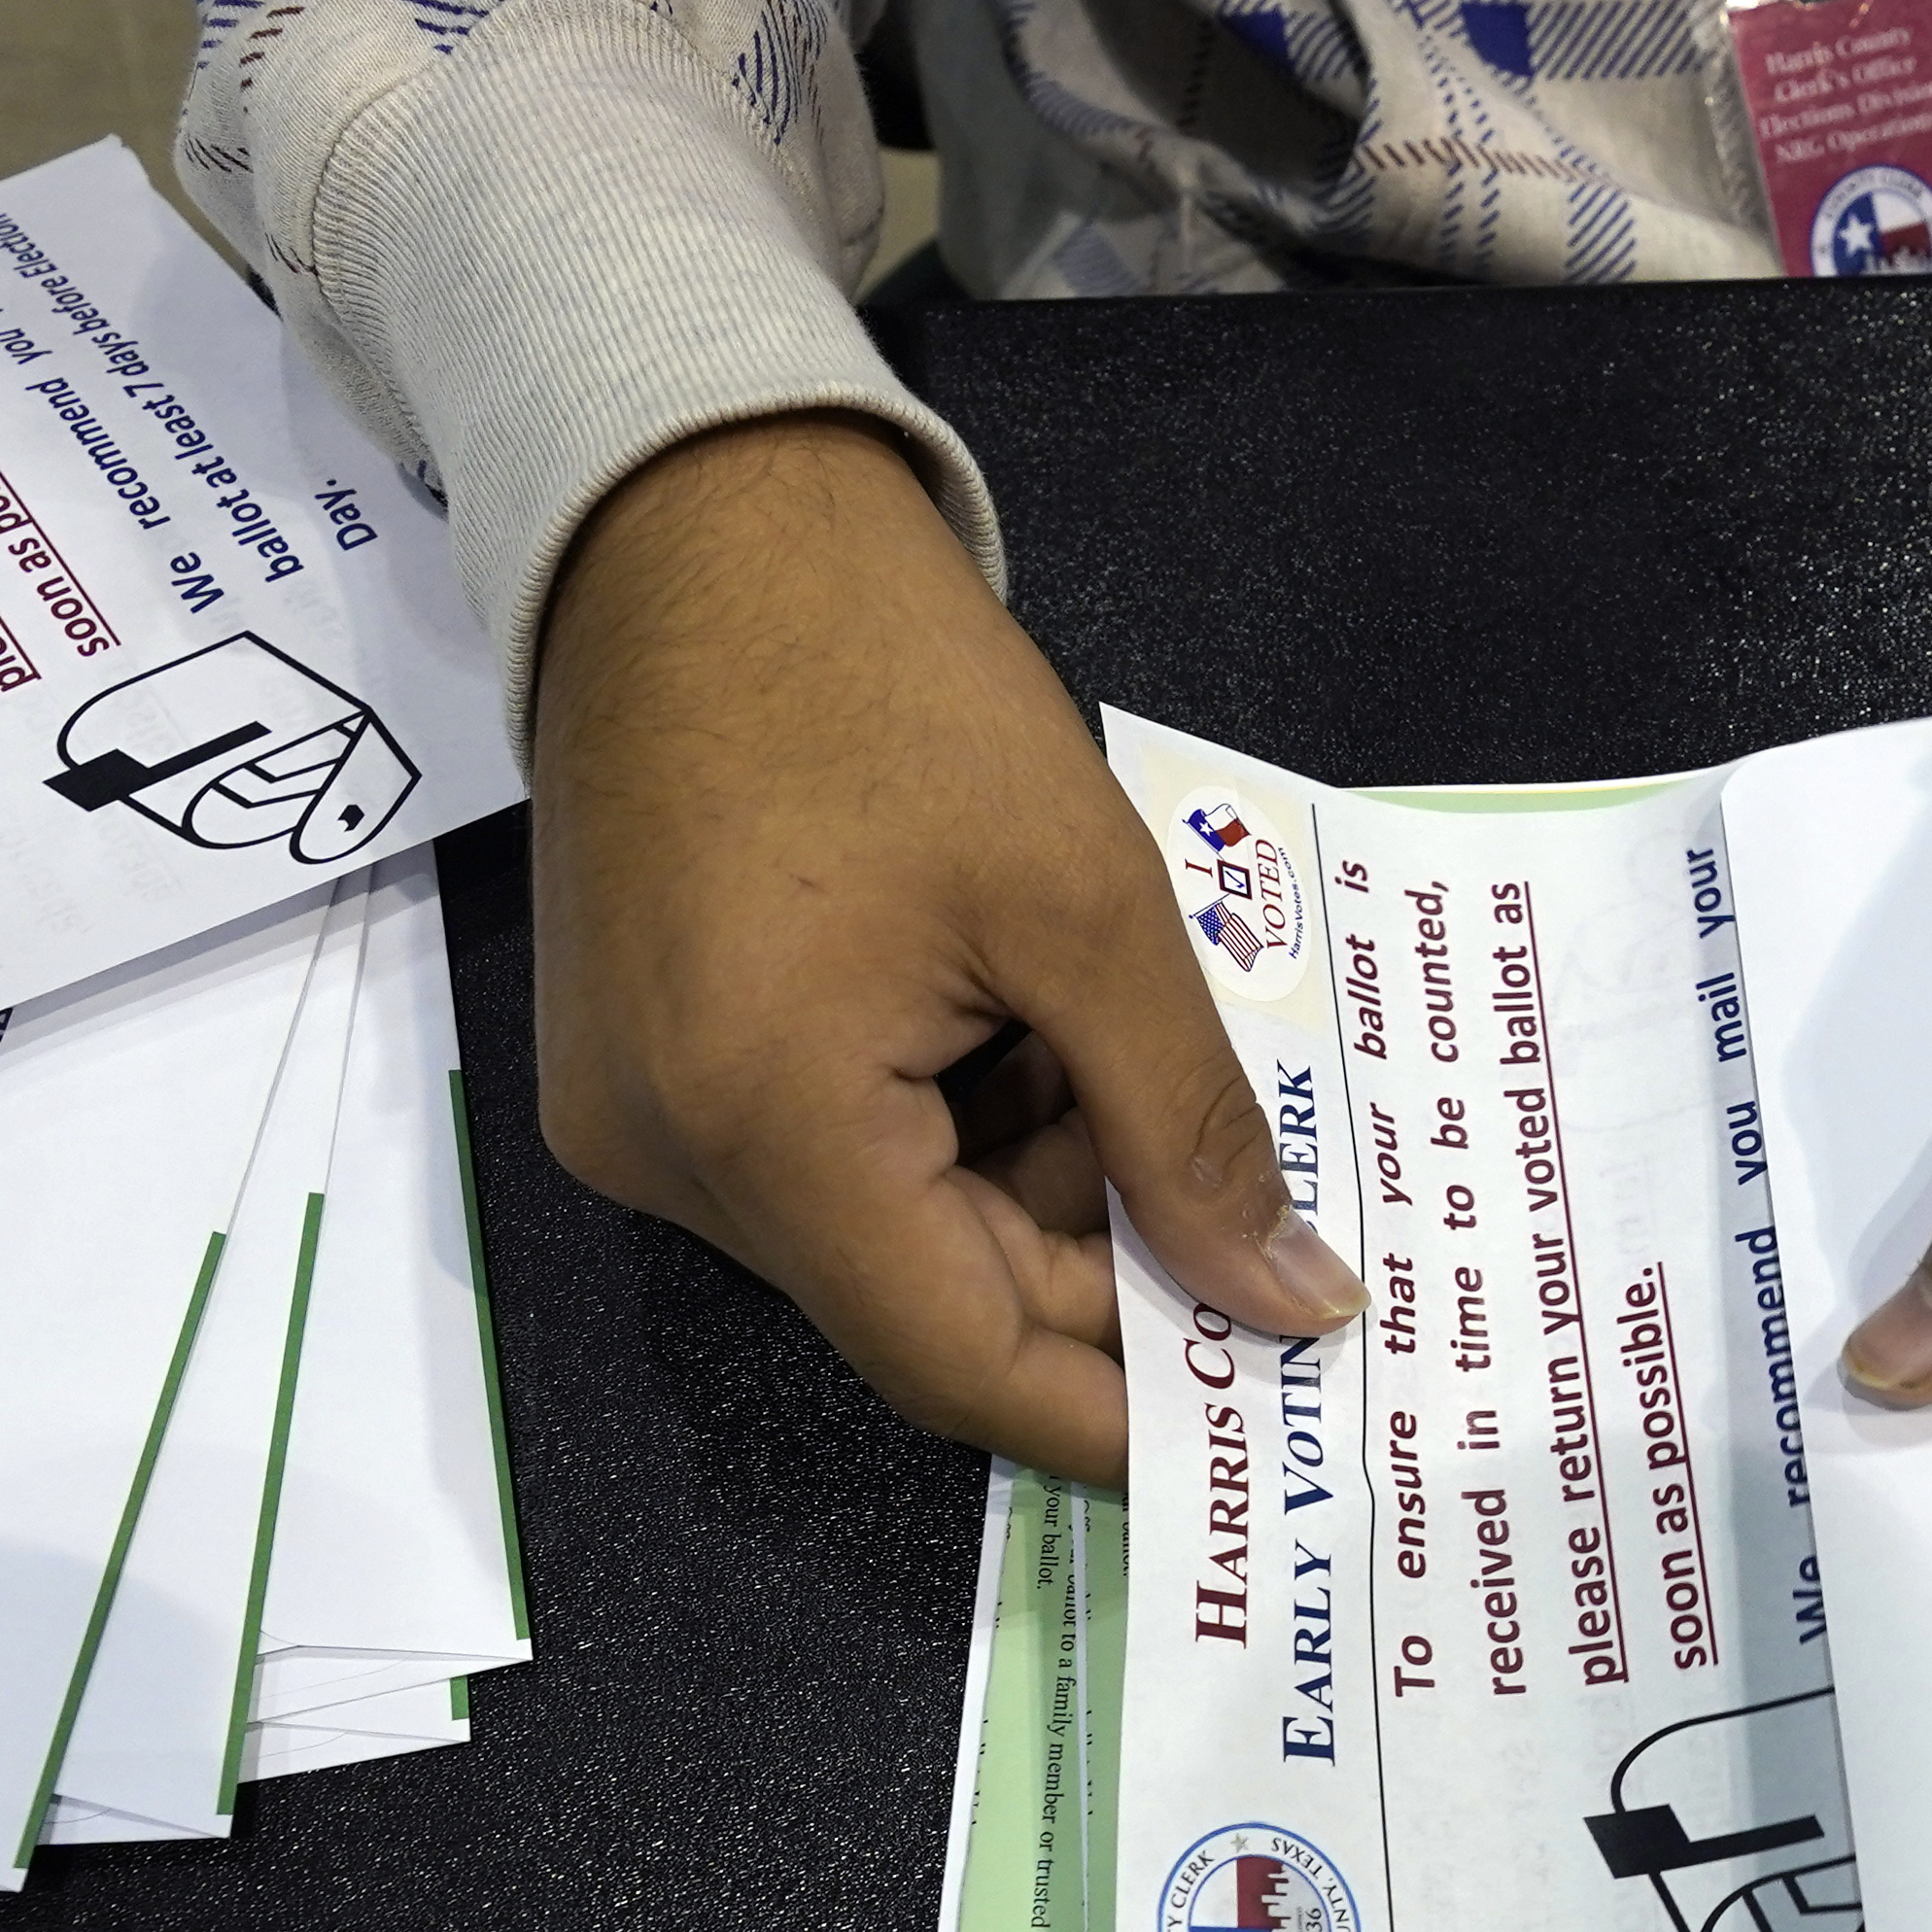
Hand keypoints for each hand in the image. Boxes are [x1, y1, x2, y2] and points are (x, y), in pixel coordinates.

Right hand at [530, 412, 1362, 1482]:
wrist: (695, 521)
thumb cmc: (895, 688)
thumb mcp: (1089, 910)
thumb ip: (1194, 1129)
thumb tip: (1292, 1302)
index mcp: (763, 1128)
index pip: (960, 1364)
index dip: (1121, 1410)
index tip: (1261, 1405)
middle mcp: (671, 1163)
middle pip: (926, 1301)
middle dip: (1099, 1262)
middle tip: (1251, 1203)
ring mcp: (640, 1121)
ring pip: (887, 1234)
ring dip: (1032, 1178)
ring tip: (1119, 1041)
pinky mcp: (643, 1069)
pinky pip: (826, 1161)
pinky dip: (949, 1126)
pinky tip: (1023, 1018)